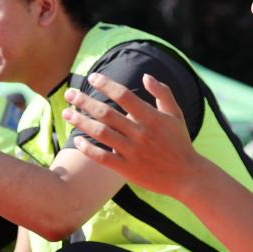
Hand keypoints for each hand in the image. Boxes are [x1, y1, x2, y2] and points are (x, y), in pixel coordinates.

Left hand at [62, 72, 203, 198]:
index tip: (92, 77)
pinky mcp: (127, 169)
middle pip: (106, 113)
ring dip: (80, 122)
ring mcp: (133, 152)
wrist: (186, 176)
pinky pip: (102, 157)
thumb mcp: (175, 115)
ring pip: (101, 133)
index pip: (124, 95)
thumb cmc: (179, 143)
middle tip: (69, 93)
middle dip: (85, 101)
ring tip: (66, 113)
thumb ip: (163, 93)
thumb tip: (146, 76)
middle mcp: (141, 133)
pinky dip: (88, 149)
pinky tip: (76, 140)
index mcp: (152, 117)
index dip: (106, 85)